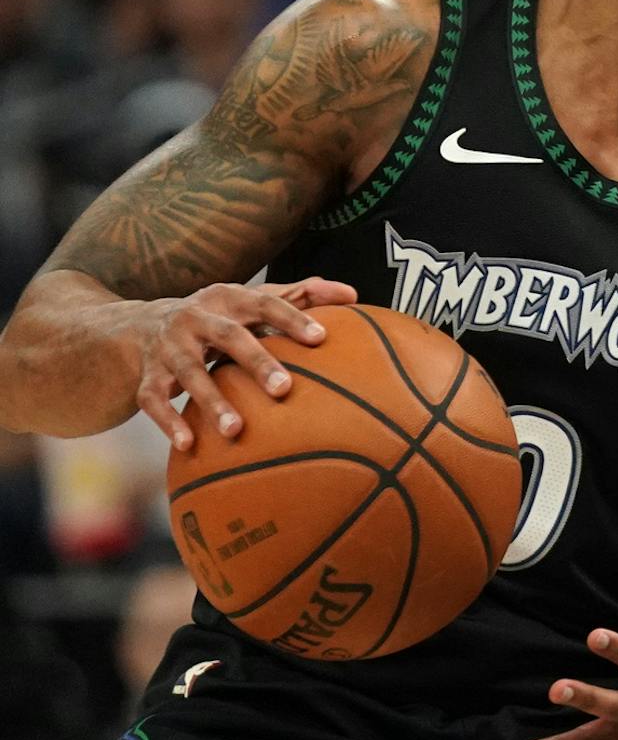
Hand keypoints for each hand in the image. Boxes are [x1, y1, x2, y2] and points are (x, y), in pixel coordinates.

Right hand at [133, 277, 355, 449]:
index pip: (264, 303)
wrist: (141, 327)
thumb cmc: (220, 317)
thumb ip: (301, 296)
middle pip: (228, 337)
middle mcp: (195, 318)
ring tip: (236, 431)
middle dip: (256, 361)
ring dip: (212, 401)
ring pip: (189, 372)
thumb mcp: (253, 302)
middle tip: (284, 389)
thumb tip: (353, 293)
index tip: (321, 338)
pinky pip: (153, 400)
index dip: (292, 318)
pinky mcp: (146, 376)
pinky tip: (189, 445)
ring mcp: (167, 347)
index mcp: (228, 298)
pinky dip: (169, 422)